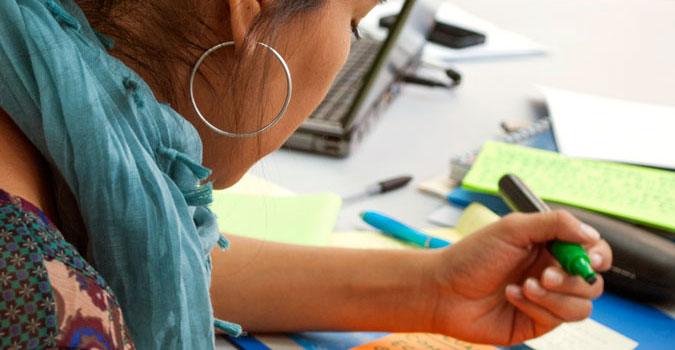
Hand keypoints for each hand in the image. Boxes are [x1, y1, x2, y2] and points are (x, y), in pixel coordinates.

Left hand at [428, 211, 611, 345]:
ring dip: (554, 296)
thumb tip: (591, 234)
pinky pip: (558, 319)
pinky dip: (536, 306)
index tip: (588, 256)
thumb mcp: (512, 229)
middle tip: (545, 274)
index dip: (597, 255)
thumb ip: (555, 224)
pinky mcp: (537, 322)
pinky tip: (512, 296)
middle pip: (591, 281)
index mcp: (548, 246)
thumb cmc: (472, 256)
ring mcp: (546, 299)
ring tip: (524, 286)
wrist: (444, 289)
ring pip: (581, 306)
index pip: (592, 251)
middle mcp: (551, 272)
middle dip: (572, 279)